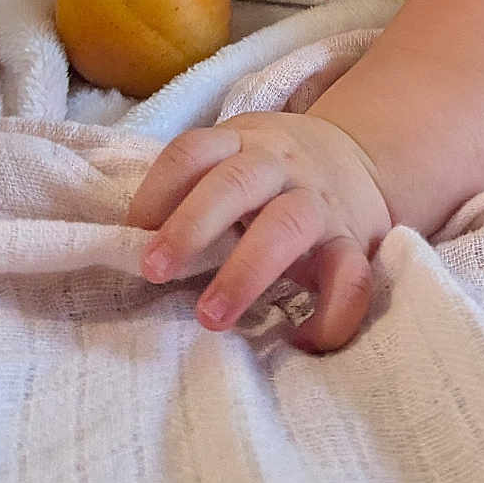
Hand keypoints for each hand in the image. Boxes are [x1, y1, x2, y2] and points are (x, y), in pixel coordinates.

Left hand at [127, 110, 392, 351]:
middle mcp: (281, 165)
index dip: (158, 187)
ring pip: (288, 225)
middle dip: (192, 226)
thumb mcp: (234, 156)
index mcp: (243, 142)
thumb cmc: (271, 172)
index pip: (194, 150)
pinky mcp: (355, 243)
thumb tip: (123, 241)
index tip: (131, 231)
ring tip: (210, 318)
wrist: (360, 158)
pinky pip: (350, 277)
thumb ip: (194, 187)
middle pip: (236, 182)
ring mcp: (320, 203)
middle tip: (153, 270)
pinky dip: (330, 312)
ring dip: (246, 271)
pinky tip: (300, 340)